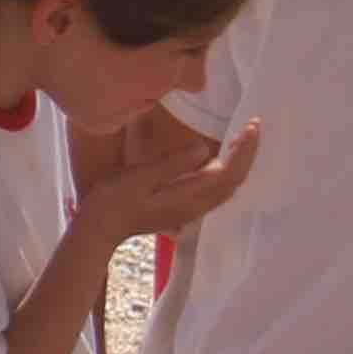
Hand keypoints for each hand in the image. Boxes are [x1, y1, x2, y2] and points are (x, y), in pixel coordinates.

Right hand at [74, 111, 260, 261]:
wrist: (99, 228)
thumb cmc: (114, 200)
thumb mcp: (140, 177)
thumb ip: (174, 164)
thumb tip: (204, 148)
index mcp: (188, 199)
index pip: (228, 173)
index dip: (244, 150)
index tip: (251, 125)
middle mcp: (196, 207)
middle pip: (234, 181)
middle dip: (248, 154)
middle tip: (253, 126)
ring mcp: (191, 210)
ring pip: (227, 187)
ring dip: (239, 162)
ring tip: (243, 138)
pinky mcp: (184, 208)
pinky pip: (216, 189)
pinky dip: (227, 170)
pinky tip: (221, 158)